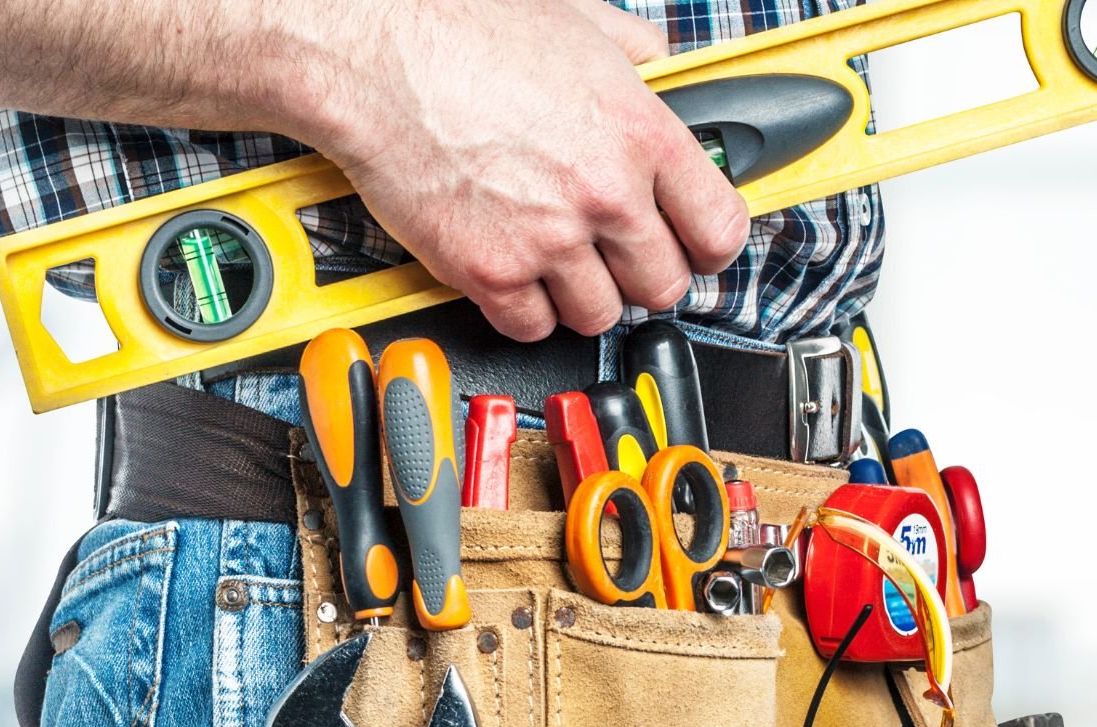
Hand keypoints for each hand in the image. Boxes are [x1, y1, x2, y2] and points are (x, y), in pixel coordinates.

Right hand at [308, 0, 748, 339]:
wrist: (377, 53)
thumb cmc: (462, 28)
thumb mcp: (578, 21)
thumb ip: (634, 53)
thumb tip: (660, 67)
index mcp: (639, 133)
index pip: (718, 227)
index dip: (711, 245)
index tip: (697, 247)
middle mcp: (604, 194)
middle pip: (663, 285)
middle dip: (643, 275)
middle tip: (618, 257)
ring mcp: (548, 241)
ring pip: (599, 315)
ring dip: (583, 297)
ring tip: (558, 263)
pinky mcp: (489, 272)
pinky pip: (531, 326)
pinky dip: (524, 310)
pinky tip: (512, 272)